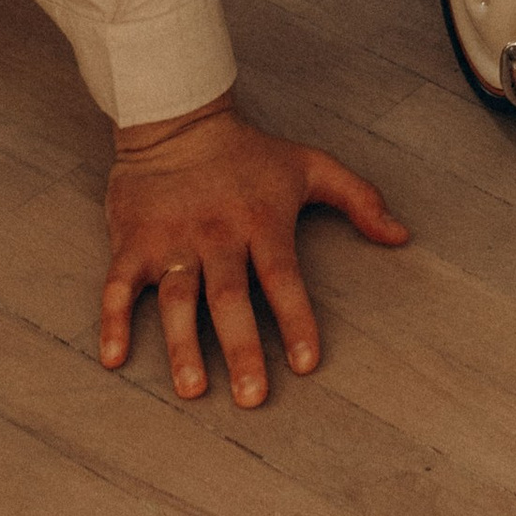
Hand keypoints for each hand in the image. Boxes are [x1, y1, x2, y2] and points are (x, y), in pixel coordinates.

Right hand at [100, 92, 407, 405]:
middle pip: (231, 298)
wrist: (178, 117)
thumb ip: (360, 199)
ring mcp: (172, 240)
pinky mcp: (133, 242)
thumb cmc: (251, 152)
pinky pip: (118, 286)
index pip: (283, 278)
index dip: (297, 320)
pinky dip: (113, 321)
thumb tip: (403, 235)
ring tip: (192, 389)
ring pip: (177, 298)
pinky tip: (114, 357)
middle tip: (251, 398)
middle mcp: (217, 236)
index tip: (307, 365)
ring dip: (181, 345)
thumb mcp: (311, 166)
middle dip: (242, 348)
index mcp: (261, 222)